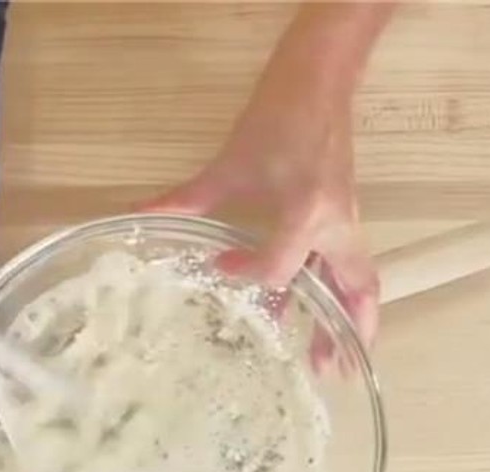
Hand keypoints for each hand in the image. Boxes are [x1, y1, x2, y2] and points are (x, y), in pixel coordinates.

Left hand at [147, 89, 376, 345]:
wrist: (318, 81)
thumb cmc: (276, 119)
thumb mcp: (227, 166)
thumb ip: (183, 199)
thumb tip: (134, 217)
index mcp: (307, 212)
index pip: (280, 267)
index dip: (248, 275)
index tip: (219, 268)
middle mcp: (334, 224)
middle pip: (351, 288)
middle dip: (341, 330)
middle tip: (325, 372)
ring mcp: (343, 221)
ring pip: (355, 280)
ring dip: (344, 319)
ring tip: (326, 361)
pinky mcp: (343, 217)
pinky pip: (345, 265)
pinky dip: (335, 293)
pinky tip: (307, 313)